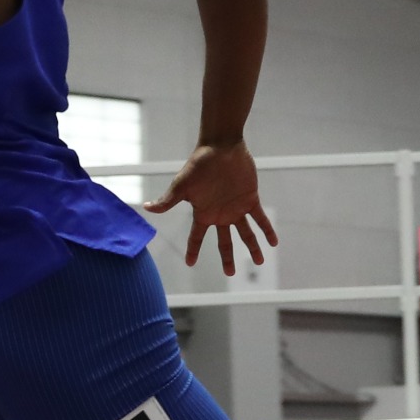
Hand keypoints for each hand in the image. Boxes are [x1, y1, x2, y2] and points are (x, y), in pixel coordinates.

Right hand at [144, 140, 278, 274]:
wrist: (221, 146)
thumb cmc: (199, 164)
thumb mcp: (182, 185)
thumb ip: (167, 200)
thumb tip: (146, 208)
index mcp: (203, 213)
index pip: (196, 236)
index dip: (193, 250)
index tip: (190, 263)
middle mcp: (220, 214)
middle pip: (224, 241)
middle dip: (227, 257)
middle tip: (230, 273)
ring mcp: (236, 207)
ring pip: (245, 233)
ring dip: (253, 247)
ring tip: (259, 261)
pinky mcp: (250, 198)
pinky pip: (260, 218)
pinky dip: (267, 229)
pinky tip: (273, 241)